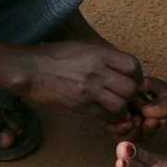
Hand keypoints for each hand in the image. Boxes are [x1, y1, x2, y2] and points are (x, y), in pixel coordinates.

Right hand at [0, 39, 144, 118]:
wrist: (30, 69)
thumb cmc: (53, 56)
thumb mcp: (82, 48)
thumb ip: (103, 57)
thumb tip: (121, 67)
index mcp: (99, 54)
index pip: (132, 65)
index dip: (137, 75)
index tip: (132, 79)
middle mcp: (97, 71)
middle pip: (131, 87)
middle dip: (133, 95)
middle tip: (127, 97)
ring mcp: (88, 89)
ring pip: (121, 105)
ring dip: (122, 108)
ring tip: (116, 107)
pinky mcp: (79, 105)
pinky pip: (104, 116)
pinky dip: (109, 118)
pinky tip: (104, 114)